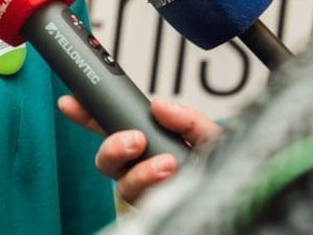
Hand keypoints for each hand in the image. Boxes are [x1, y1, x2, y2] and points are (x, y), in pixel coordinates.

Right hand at [57, 95, 220, 203]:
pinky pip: (140, 200)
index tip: (71, 102)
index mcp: (148, 141)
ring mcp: (146, 191)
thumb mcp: (209, 133)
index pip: (109, 126)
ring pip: (121, 183)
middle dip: (112, 146)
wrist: (242, 192)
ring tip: (165, 164)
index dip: (87, 114)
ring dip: (140, 171)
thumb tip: (159, 105)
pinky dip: (152, 185)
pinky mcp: (153, 209)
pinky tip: (169, 178)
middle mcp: (141, 167)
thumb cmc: (224, 166)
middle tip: (134, 139)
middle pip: (106, 159)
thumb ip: (186, 118)